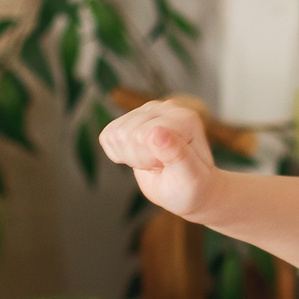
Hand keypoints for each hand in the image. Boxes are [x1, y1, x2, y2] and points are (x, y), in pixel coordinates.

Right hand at [100, 99, 222, 221]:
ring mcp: (148, 111)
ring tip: (154, 162)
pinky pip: (107, 136)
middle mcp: (166, 108)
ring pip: (115, 134)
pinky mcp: (132, 119)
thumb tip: (156, 131)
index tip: (169, 166)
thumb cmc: (191, 187)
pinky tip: (140, 157)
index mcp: (184, 118)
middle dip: (139, 159)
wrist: (188, 190)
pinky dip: (119, 154)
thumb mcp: (189, 178)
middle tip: (161, 166)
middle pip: (126, 134)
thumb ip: (176, 155)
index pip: (142, 136)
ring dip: (130, 157)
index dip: (149, 159)